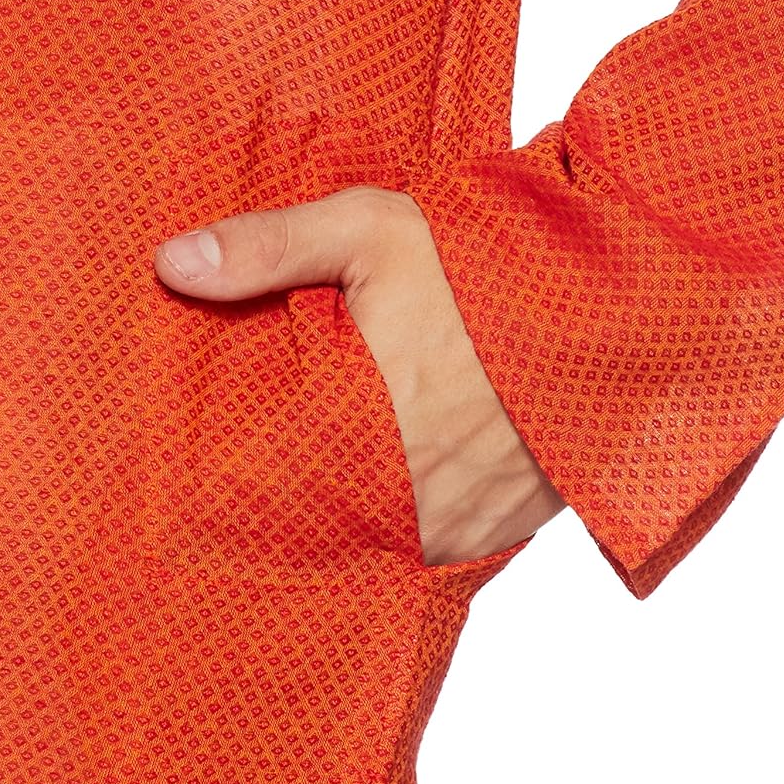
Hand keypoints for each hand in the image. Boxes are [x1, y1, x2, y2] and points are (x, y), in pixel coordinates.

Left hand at [153, 186, 565, 565]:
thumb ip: (270, 248)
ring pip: (372, 544)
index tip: (197, 487)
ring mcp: (455, 525)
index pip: (260, 489)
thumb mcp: (373, 231)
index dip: (229, 490)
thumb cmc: (489, 267)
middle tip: (260, 487)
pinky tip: (391, 492)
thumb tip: (168, 265)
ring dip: (349, 521)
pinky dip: (406, 527)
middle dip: (287, 508)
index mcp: (355, 428)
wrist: (615, 307)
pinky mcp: (498, 534)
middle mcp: (402, 496)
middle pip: (313, 527)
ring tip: (331, 487)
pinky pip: (430, 551)